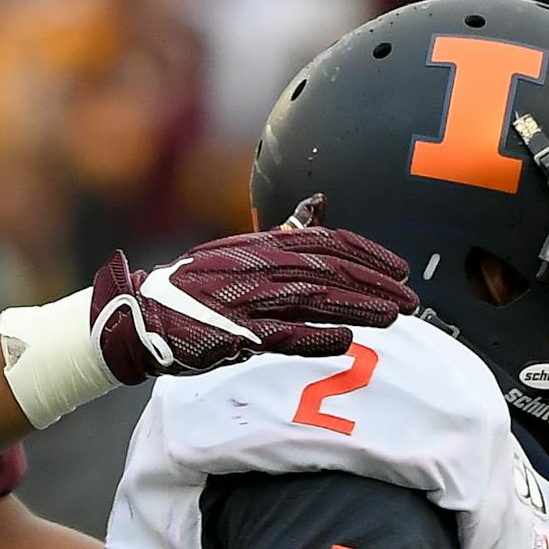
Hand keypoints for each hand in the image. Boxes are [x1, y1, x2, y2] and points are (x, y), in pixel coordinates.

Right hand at [92, 194, 416, 381]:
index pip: (325, 241)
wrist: (138, 316)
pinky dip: (314, 337)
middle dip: (374, 283)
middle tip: (411, 298)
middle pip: (328, 268)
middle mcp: (255, 266)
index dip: (367, 253)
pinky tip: (346, 341)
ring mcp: (243, 299)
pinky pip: (280, 335)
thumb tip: (318, 207)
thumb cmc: (193, 289)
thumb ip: (281, 234)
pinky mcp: (231, 334)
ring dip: (357, 307)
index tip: (400, 269)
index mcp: (259, 245)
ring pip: (313, 298)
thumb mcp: (238, 251)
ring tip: (394, 318)